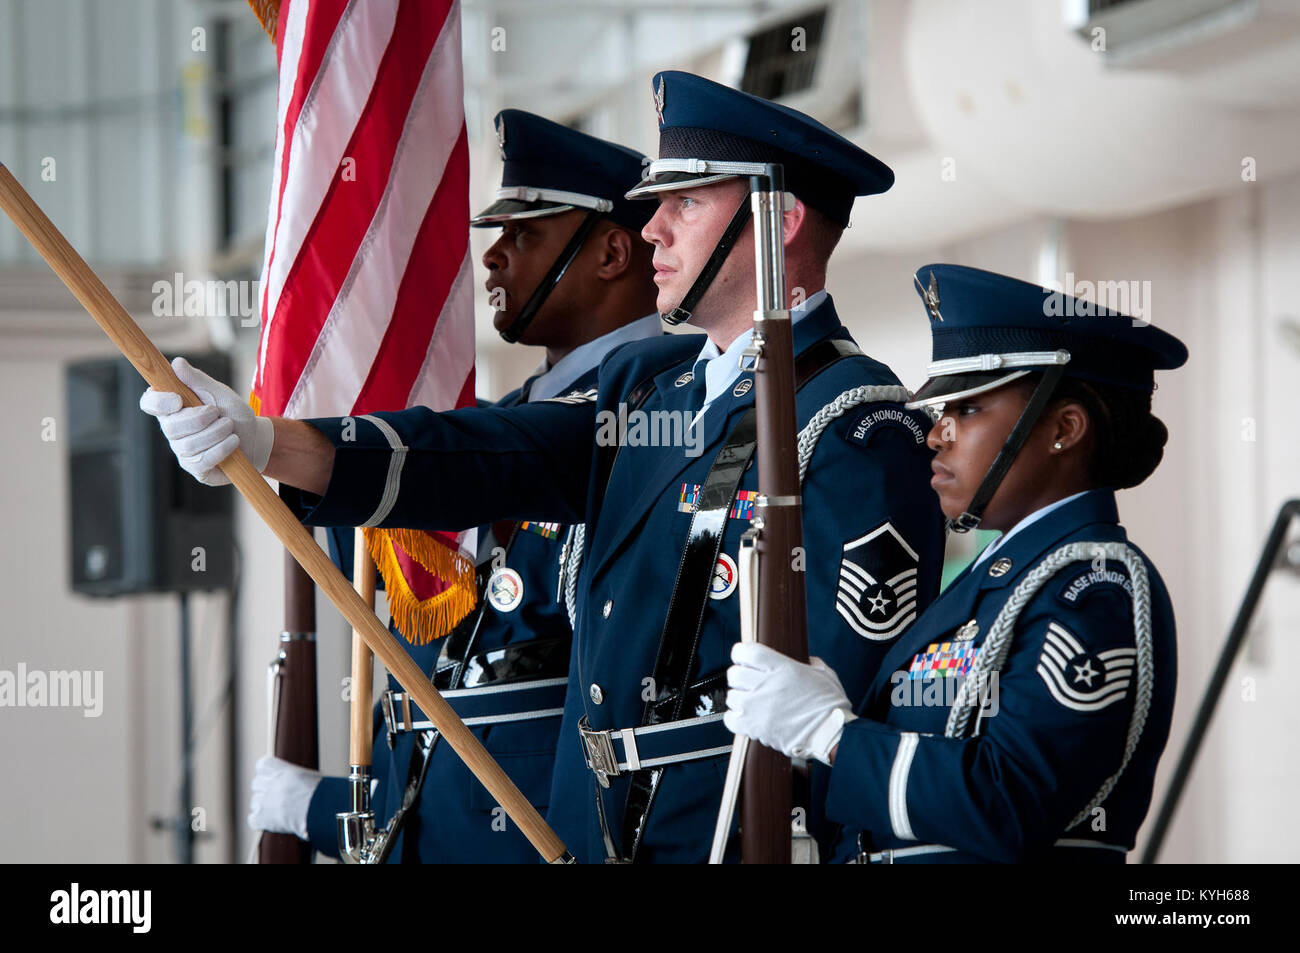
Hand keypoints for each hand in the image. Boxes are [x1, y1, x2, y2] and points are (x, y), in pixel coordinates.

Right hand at [139, 357, 273, 485]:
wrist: (254, 438)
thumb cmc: (232, 412)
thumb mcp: (219, 393)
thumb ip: (198, 380)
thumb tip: (177, 363)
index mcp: (173, 407)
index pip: (149, 403)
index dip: (158, 402)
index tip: (178, 399)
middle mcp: (172, 430)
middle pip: (171, 427)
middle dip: (200, 419)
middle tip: (219, 414)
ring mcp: (182, 452)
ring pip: (189, 445)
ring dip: (216, 433)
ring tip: (230, 427)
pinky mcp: (196, 469)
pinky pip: (202, 461)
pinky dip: (222, 449)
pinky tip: (233, 442)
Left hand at [247, 755, 320, 837]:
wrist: (319, 810)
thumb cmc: (322, 794)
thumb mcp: (310, 777)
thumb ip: (295, 778)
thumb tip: (296, 782)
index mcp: (281, 770)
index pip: (262, 765)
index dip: (266, 772)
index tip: (272, 777)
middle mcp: (270, 783)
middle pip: (256, 784)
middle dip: (265, 790)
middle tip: (277, 798)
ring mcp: (263, 801)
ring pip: (255, 802)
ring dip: (263, 807)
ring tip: (279, 813)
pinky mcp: (261, 818)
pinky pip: (253, 819)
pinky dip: (261, 822)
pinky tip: (273, 823)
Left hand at [724, 642, 855, 765]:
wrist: (833, 734)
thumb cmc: (831, 706)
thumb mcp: (824, 674)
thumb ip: (810, 664)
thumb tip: (806, 661)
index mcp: (783, 668)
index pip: (747, 652)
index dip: (741, 653)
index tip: (744, 657)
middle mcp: (767, 685)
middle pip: (734, 674)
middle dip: (739, 676)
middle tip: (748, 682)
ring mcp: (759, 707)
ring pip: (731, 697)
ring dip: (739, 698)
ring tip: (752, 702)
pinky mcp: (756, 728)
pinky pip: (730, 720)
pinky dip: (734, 719)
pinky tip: (745, 718)